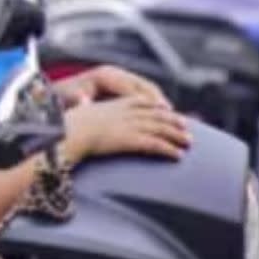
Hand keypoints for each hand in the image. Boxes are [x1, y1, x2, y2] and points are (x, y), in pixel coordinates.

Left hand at [53, 66, 169, 108]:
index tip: (160, 111)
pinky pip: (142, 93)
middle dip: (159, 100)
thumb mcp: (71, 98)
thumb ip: (80, 100)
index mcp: (105, 75)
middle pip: (144, 86)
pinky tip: (161, 116)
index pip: (132, 87)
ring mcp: (119, 78)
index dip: (147, 99)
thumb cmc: (66, 97)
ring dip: (159, 102)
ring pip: (147, 89)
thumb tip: (83, 101)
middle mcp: (115, 73)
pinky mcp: (121, 85)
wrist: (60, 92)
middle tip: (173, 116)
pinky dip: (153, 103)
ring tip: (172, 117)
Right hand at [63, 96, 190, 163]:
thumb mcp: (82, 114)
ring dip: (177, 136)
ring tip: (189, 143)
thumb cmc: (70, 127)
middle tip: (187, 128)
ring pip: (161, 129)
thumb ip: (90, 114)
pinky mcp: (132, 140)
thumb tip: (86, 117)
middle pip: (157, 115)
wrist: (70, 132)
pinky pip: (156, 145)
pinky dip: (169, 150)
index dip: (157, 107)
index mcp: (116, 104)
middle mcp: (127, 113)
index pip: (143, 102)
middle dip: (174, 121)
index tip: (168, 111)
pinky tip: (178, 156)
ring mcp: (131, 126)